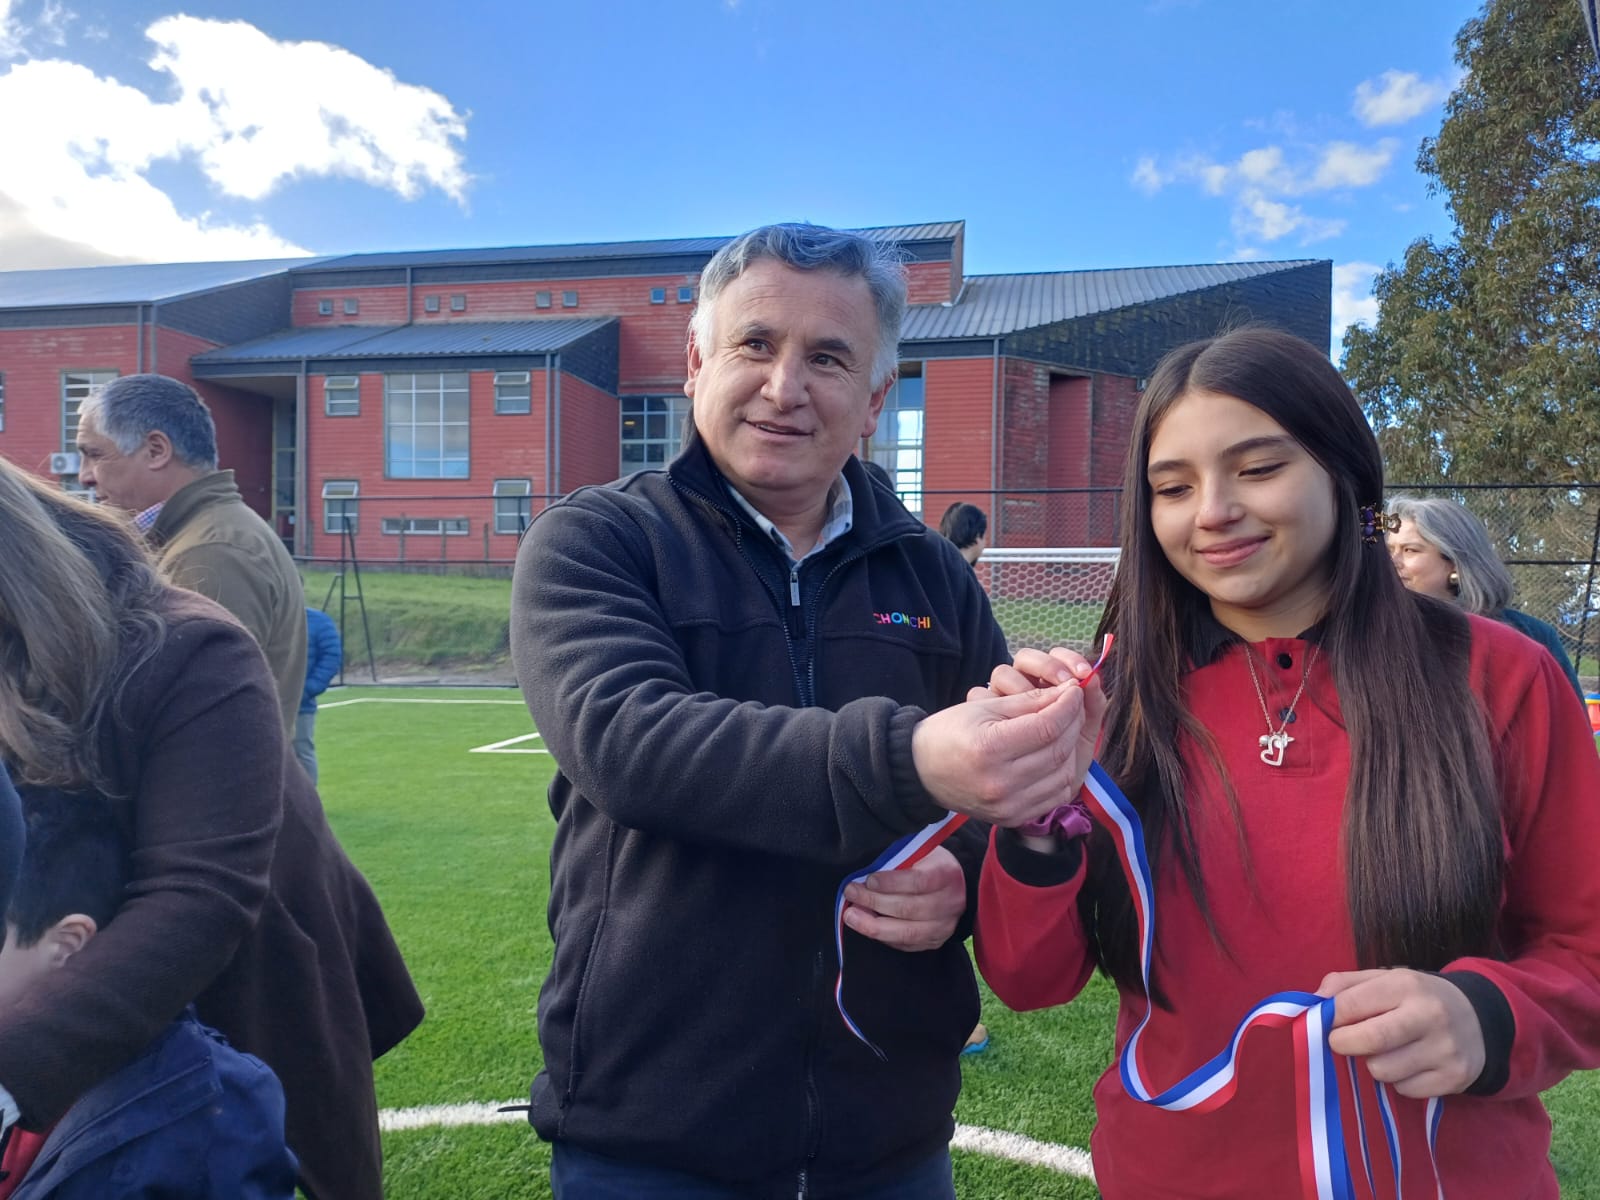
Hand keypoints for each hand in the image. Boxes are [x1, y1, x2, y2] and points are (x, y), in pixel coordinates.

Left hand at [841, 846, 965, 951]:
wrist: (955, 885)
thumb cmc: (928, 864)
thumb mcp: (918, 852)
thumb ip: (897, 861)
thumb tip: (865, 875)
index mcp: (946, 874)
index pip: (919, 881)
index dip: (892, 882)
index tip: (869, 880)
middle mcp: (949, 903)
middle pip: (909, 908)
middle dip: (874, 902)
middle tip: (851, 893)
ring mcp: (944, 926)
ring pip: (906, 932)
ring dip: (873, 925)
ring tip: (851, 916)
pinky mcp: (934, 942)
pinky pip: (905, 944)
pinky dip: (883, 937)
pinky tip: (866, 927)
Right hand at [933, 647, 1107, 826]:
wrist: (921, 770)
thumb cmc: (950, 732)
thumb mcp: (984, 707)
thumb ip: (1028, 701)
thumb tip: (1067, 692)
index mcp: (989, 750)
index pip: (1047, 727)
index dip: (1067, 705)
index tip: (1073, 691)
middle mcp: (1000, 783)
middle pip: (1058, 750)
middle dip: (1073, 723)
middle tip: (1073, 705)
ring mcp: (1008, 805)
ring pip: (1062, 774)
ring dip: (1071, 748)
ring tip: (1065, 729)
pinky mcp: (1013, 817)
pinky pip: (1054, 795)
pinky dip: (1062, 773)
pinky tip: (1056, 756)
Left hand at [1321, 968, 1486, 1097]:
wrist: (1479, 1019)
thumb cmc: (1416, 998)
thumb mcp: (1384, 979)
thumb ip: (1344, 984)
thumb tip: (1314, 1001)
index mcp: (1406, 984)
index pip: (1350, 1004)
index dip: (1329, 1018)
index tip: (1326, 1024)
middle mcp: (1429, 1015)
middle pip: (1369, 1040)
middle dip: (1343, 1045)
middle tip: (1341, 1043)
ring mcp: (1445, 1049)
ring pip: (1383, 1071)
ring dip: (1374, 1064)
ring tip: (1385, 1052)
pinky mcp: (1454, 1077)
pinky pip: (1405, 1090)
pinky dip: (1398, 1081)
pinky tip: (1409, 1065)